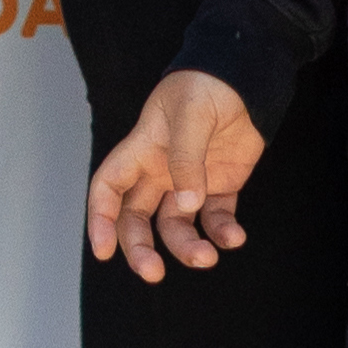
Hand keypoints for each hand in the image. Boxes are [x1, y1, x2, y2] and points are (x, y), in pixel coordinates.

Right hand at [85, 69, 264, 280]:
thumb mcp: (191, 114)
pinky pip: (215, 220)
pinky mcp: (220, 186)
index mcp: (143, 149)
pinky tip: (234, 238)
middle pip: (137, 218)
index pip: (108, 186)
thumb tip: (187, 204)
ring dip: (187, 247)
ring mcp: (190, 180)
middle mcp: (161, 170)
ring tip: (207, 258)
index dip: (100, 218)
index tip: (103, 251)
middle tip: (153, 273)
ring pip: (175, 226)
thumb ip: (186, 159)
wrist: (247, 75)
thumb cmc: (208, 84)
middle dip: (139, 249)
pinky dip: (222, 234)